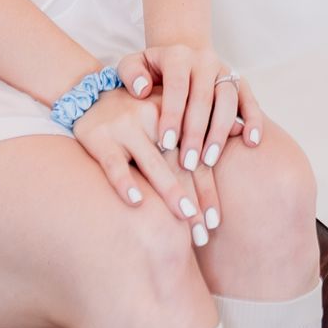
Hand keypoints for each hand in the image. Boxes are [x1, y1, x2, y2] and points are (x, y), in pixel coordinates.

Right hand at [74, 73, 209, 240]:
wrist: (86, 92)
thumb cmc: (134, 110)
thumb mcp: (165, 110)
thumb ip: (197, 125)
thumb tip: (241, 131)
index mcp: (171, 115)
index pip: (193, 156)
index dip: (206, 189)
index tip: (214, 222)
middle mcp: (151, 119)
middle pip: (178, 165)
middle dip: (192, 201)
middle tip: (203, 235)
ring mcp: (124, 127)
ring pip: (151, 163)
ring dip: (169, 192)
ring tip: (185, 218)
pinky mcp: (98, 137)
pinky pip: (113, 162)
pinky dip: (124, 182)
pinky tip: (136, 202)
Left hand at [121, 39, 265, 235]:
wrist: (180, 59)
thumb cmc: (150, 72)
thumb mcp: (132, 65)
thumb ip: (130, 74)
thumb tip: (142, 90)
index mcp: (178, 55)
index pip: (176, 85)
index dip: (172, 114)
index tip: (165, 143)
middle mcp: (204, 60)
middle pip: (204, 97)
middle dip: (195, 132)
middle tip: (188, 162)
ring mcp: (225, 71)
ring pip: (228, 100)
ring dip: (220, 132)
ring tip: (208, 161)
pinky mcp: (240, 83)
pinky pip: (250, 100)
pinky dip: (254, 120)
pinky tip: (250, 142)